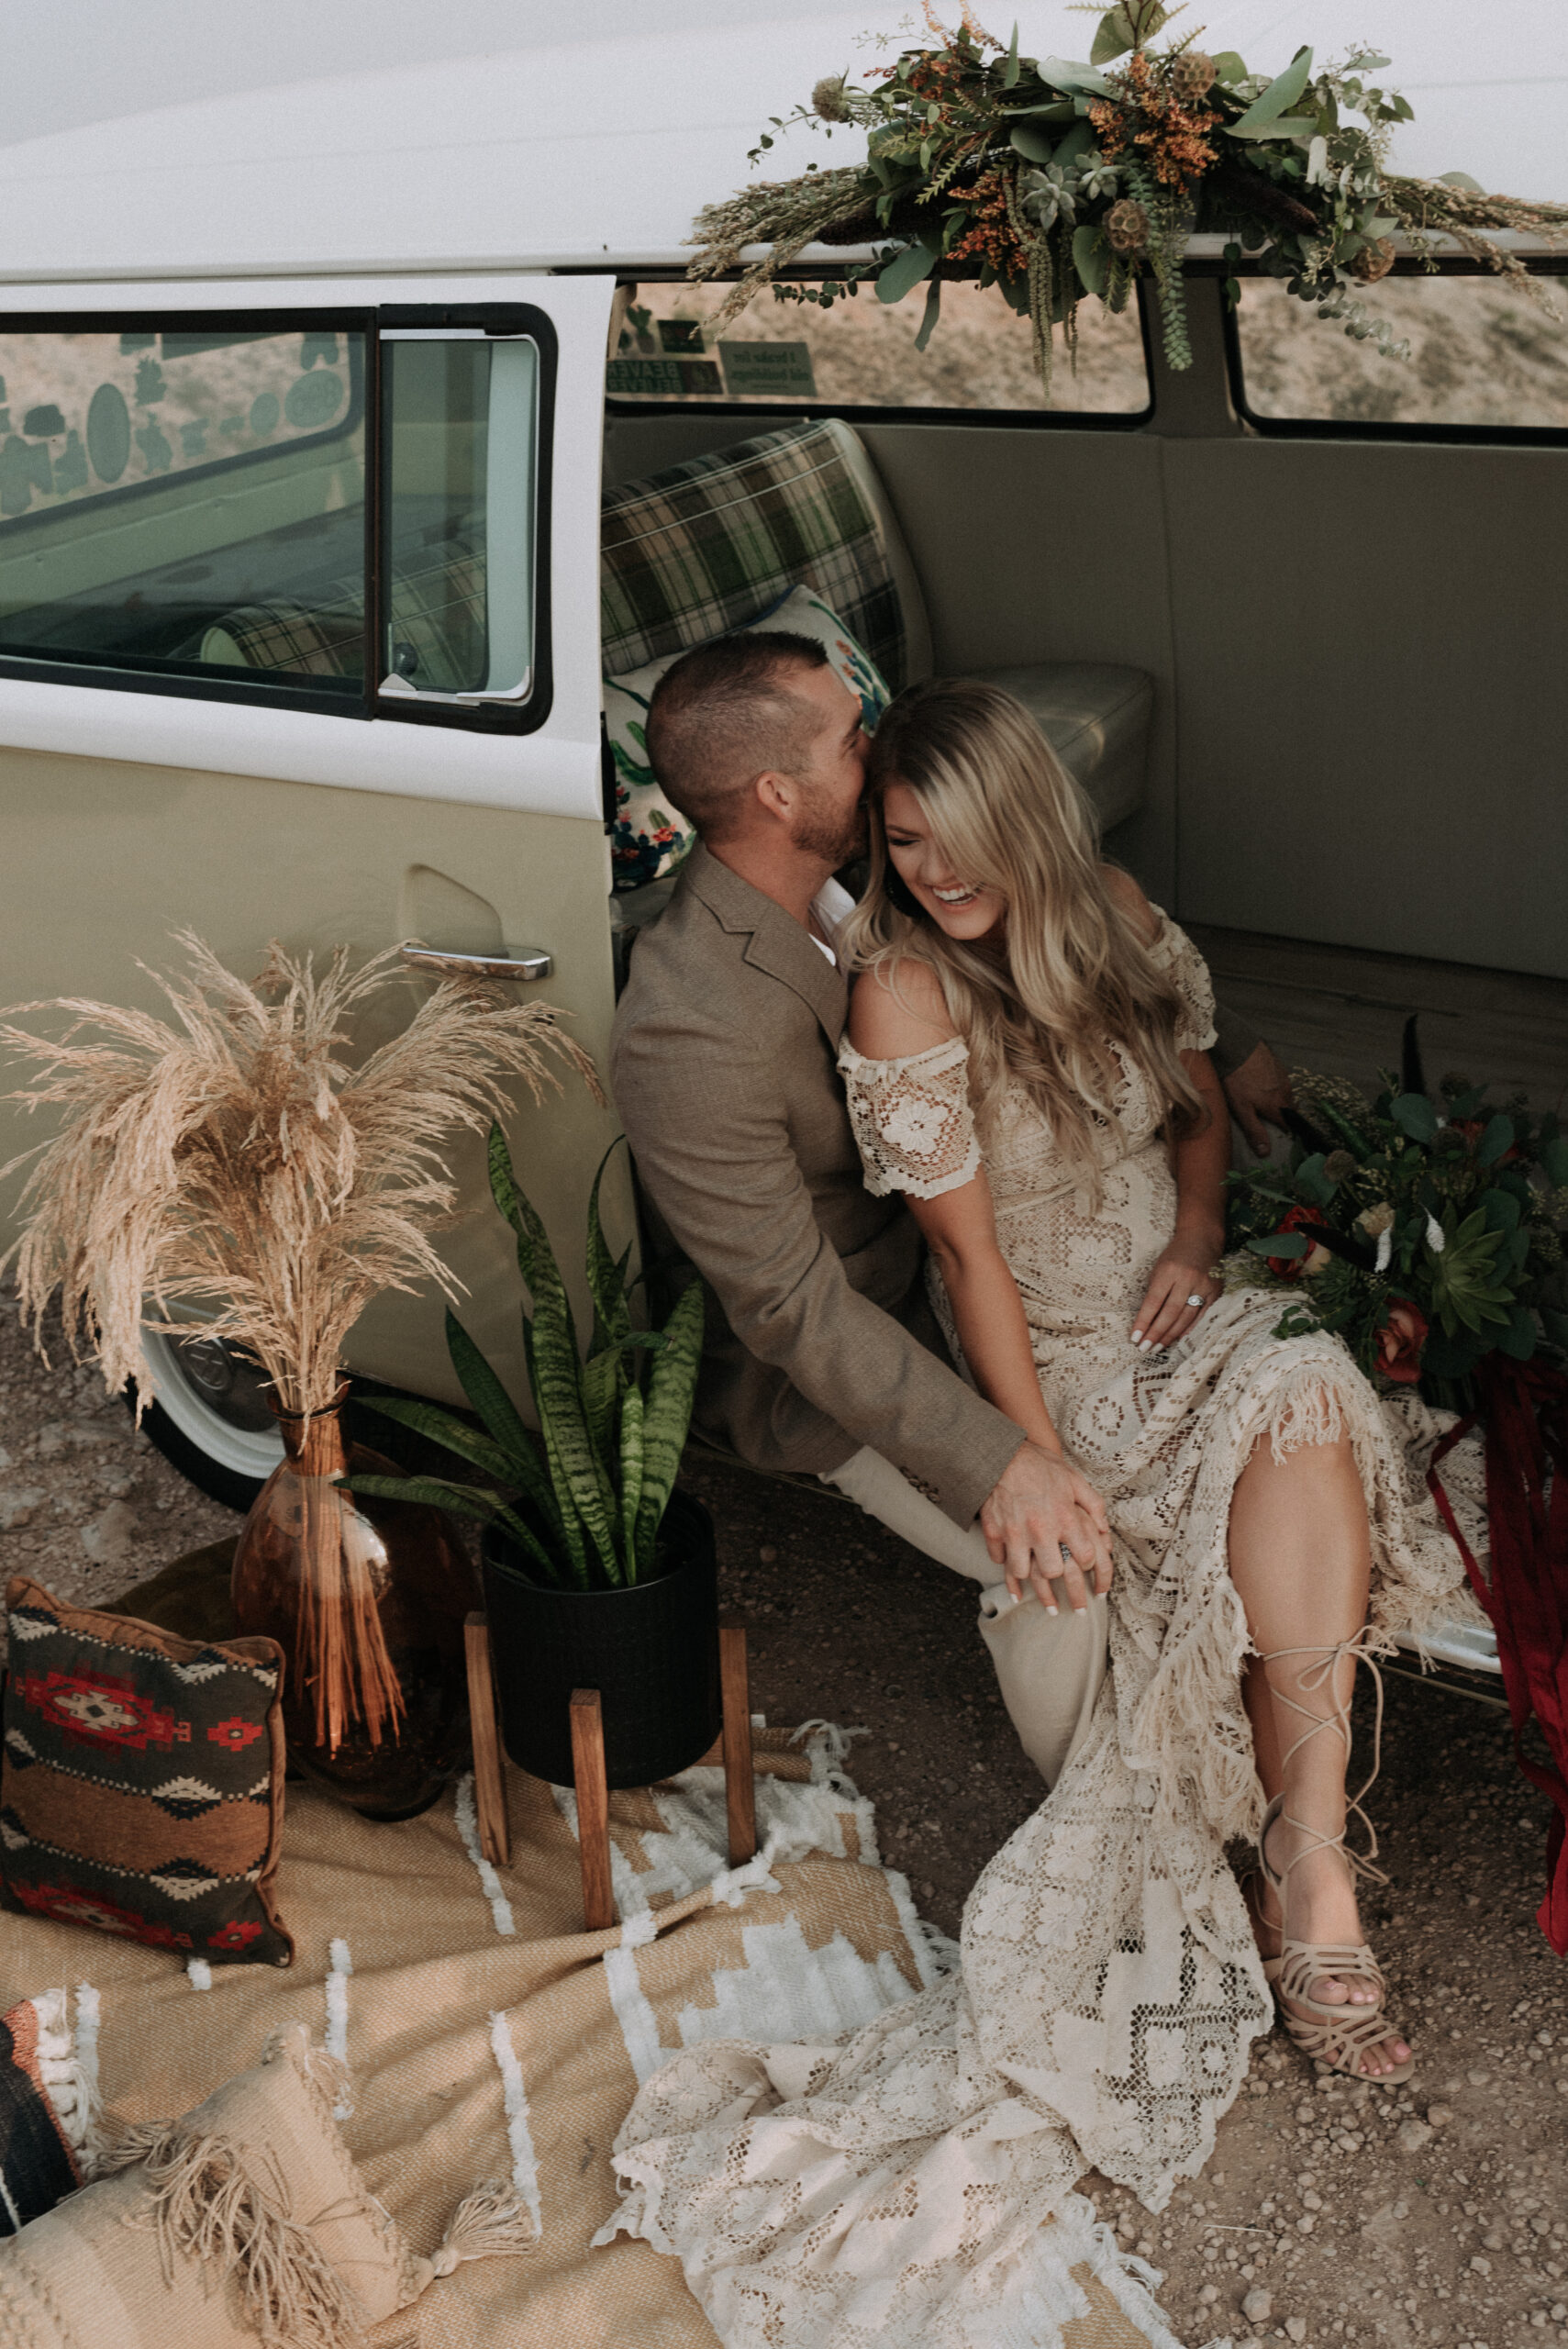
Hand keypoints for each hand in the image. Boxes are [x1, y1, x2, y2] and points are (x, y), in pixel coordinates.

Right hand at [980, 1440, 1112, 1614]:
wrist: (1000, 1454)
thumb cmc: (1040, 1466)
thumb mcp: (1074, 1479)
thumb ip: (1093, 1505)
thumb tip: (1105, 1530)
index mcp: (1064, 1516)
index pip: (1085, 1556)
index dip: (1092, 1568)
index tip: (1091, 1573)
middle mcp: (1041, 1528)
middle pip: (1054, 1571)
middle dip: (1063, 1583)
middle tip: (1072, 1601)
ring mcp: (1015, 1532)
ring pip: (1024, 1572)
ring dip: (1033, 1582)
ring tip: (1044, 1597)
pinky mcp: (994, 1532)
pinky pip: (999, 1560)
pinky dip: (1006, 1570)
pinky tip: (1014, 1581)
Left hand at [1131, 1224, 1223, 1353]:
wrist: (1202, 1240)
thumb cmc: (1174, 1256)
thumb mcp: (1158, 1268)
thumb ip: (1154, 1292)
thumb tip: (1146, 1321)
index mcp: (1169, 1271)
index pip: (1153, 1302)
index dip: (1144, 1321)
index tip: (1135, 1337)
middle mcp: (1187, 1279)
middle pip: (1170, 1313)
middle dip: (1156, 1333)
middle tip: (1145, 1349)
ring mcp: (1204, 1285)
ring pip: (1186, 1317)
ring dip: (1171, 1335)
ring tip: (1158, 1347)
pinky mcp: (1216, 1291)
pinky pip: (1202, 1315)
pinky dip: (1189, 1328)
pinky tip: (1178, 1338)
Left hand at [1223, 1042, 1292, 1157]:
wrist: (1238, 1048)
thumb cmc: (1237, 1081)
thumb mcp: (1241, 1109)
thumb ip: (1254, 1130)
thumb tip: (1265, 1152)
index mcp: (1278, 1106)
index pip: (1288, 1125)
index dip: (1285, 1131)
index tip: (1282, 1135)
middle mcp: (1286, 1092)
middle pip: (1289, 1110)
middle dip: (1283, 1116)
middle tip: (1271, 1119)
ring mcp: (1284, 1077)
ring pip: (1285, 1094)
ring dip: (1279, 1100)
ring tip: (1264, 1101)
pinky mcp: (1279, 1065)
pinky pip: (1281, 1080)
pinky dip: (1275, 1085)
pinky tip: (1262, 1083)